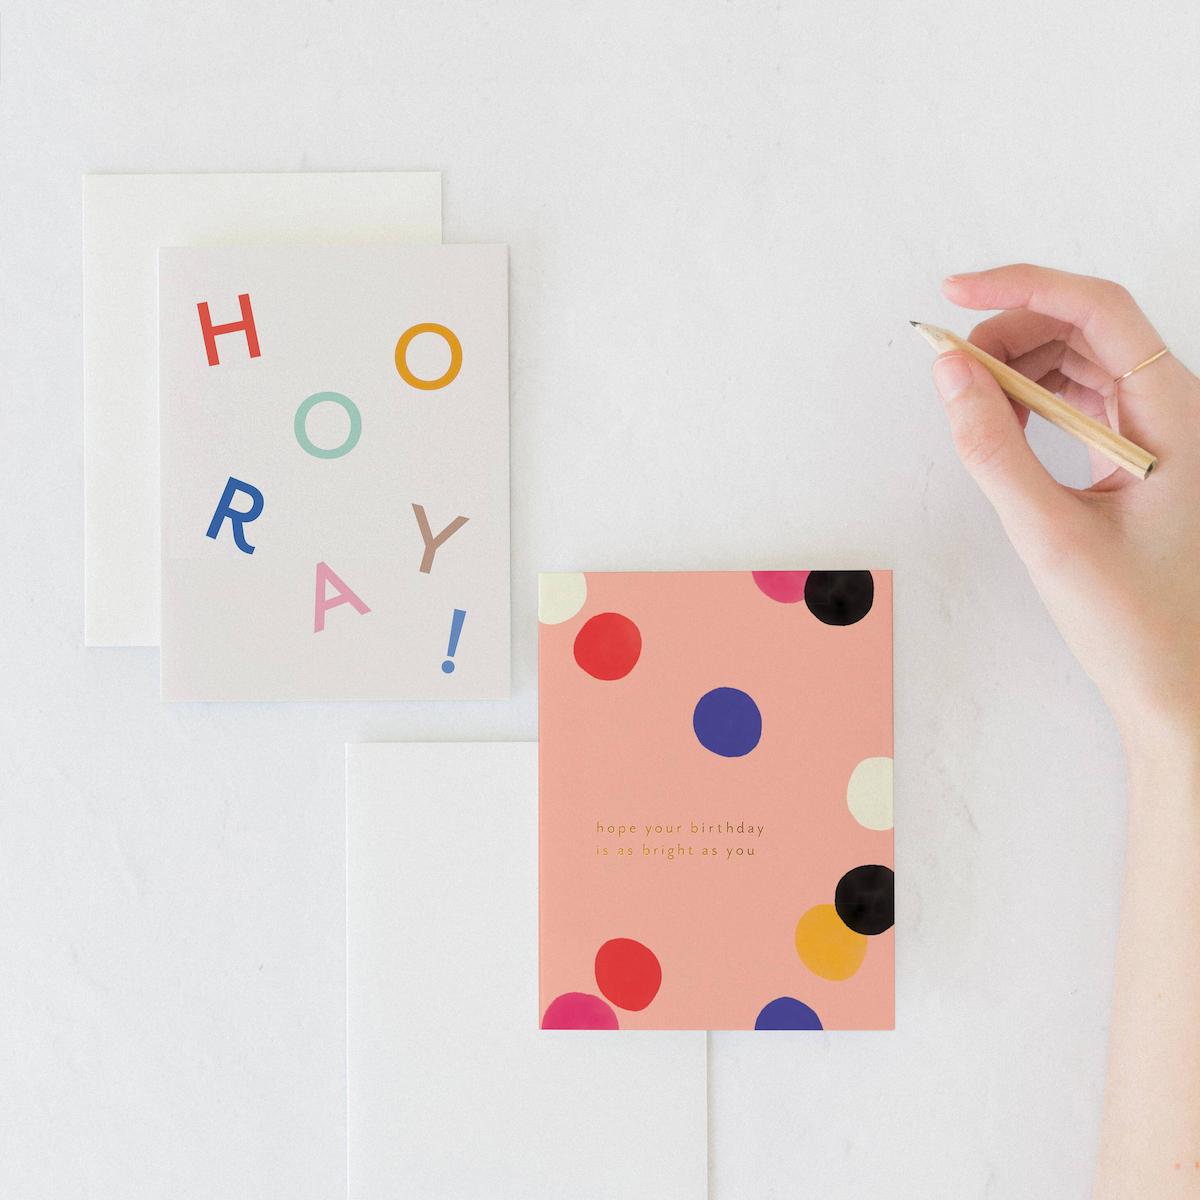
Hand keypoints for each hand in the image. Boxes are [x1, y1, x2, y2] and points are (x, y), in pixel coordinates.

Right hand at [930, 264, 1199, 742]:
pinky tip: (1001, 426)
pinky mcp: (1135, 456)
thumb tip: (950, 374)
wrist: (1177, 685)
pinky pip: (1080, 401)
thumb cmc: (1137, 621)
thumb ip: (993, 447)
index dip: (1024, 286)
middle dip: (1010, 333)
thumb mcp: (1049, 532)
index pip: (1100, 310)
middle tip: (948, 368)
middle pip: (1086, 328)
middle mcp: (1174, 411)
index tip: (956, 294)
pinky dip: (1033, 402)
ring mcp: (1158, 432)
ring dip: (1018, 368)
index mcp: (1176, 415)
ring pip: (1080, 361)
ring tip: (969, 402)